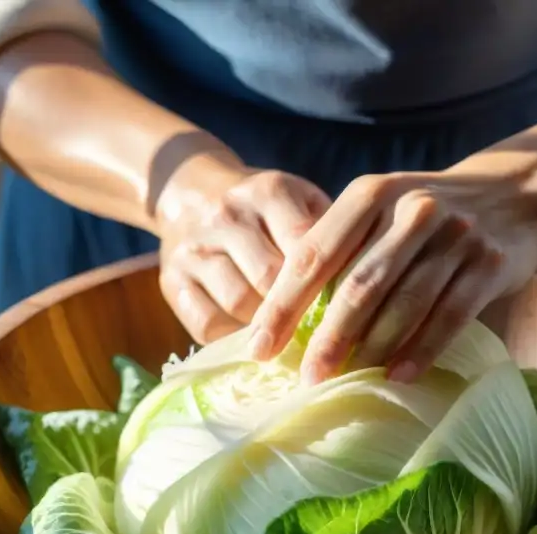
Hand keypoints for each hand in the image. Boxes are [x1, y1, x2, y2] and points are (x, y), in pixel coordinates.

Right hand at [156, 155, 330, 343]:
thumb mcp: (301, 202)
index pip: (304, 245)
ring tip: (287, 336)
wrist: (190, 191)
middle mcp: (226, 215)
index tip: (347, 312)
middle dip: (298, 310)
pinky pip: (206, 323)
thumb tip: (366, 287)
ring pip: (239, 303)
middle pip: (271, 278)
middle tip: (320, 334)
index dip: (327, 283)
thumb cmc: (266, 209)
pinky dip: (232, 338)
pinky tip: (250, 337)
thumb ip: (332, 235)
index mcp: (268, 191)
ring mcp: (193, 248)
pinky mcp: (170, 280)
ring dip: (267, 327)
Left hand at [247, 168, 536, 383]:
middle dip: (327, 338)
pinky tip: (398, 376)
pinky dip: (422, 350)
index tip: (259, 347)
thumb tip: (285, 320)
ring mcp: (455, 236)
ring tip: (348, 380)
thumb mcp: (378, 211)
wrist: (513, 194)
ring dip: (372, 349)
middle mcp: (412, 209)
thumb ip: (339, 249)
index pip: (314, 254)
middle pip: (358, 285)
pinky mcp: (489, 264)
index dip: (283, 304)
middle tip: (307, 377)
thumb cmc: (422, 216)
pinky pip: (450, 317)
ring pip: (404, 304)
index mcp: (370, 194)